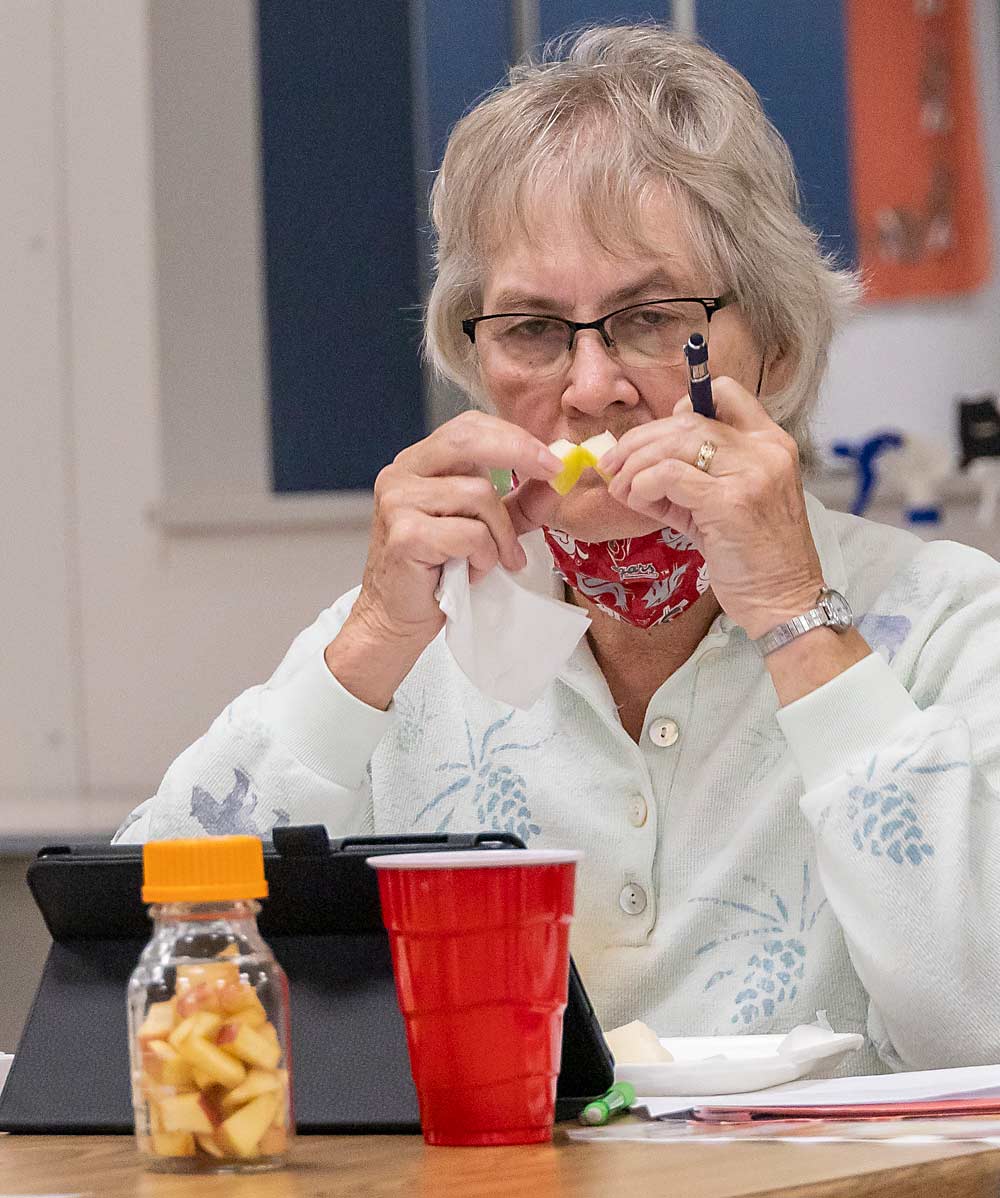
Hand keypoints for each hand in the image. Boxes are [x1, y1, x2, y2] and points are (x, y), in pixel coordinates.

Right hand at [327, 412, 561, 707]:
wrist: (396, 620)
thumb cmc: (438, 574)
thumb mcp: (488, 529)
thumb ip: (519, 503)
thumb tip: (559, 480)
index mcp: (420, 463)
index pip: (468, 426)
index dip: (514, 436)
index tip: (553, 460)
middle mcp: (401, 473)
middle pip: (468, 440)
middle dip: (519, 452)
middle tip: (553, 474)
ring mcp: (397, 501)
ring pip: (478, 494)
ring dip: (500, 535)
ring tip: (493, 561)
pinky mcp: (403, 534)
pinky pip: (468, 533)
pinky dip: (483, 556)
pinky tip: (471, 573)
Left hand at [596, 378, 825, 639]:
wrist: (784, 601)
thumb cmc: (753, 557)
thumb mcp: (727, 504)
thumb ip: (692, 475)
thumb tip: (634, 458)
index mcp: (771, 442)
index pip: (726, 393)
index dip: (682, 407)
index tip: (656, 438)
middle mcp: (766, 450)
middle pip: (688, 420)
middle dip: (640, 439)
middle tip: (613, 463)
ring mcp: (752, 474)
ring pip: (675, 443)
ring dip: (635, 464)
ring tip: (620, 487)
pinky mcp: (730, 502)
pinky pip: (669, 476)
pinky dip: (642, 486)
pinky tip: (636, 501)